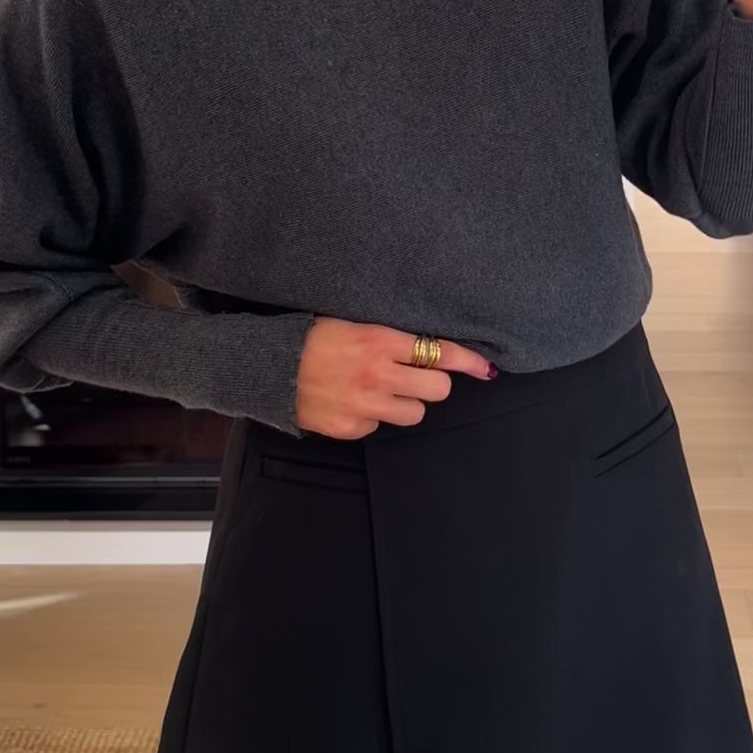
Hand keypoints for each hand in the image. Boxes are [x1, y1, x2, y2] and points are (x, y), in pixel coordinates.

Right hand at [295, 317, 493, 437]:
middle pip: (437, 390)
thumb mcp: (353, 324)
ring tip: (380, 390)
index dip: (467, 361)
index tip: (485, 367)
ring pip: (414, 414)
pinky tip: (352, 401)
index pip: (438, 352)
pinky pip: (379, 426)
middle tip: (419, 377)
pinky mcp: (351, 429)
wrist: (268, 367)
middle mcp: (377, 375)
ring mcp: (365, 406)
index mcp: (378, 341)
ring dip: (405, 403)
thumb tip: (428, 347)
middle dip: (433, 383)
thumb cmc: (311, 337)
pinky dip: (372, 416)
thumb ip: (391, 336)